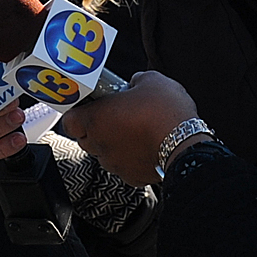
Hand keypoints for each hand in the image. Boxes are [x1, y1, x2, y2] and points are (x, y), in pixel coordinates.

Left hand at [58, 71, 197, 186]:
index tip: (91, 105)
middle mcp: (99, 144)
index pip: (70, 120)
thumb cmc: (164, 111)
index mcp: (96, 119)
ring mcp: (114, 163)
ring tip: (135, 131)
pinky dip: (131, 157)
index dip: (78, 112)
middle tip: (115, 114)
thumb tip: (134, 85)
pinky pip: (124, 165)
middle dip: (97, 127)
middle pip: (86, 137)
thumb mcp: (150, 80)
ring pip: (105, 153)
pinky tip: (146, 146)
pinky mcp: (131, 177)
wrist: (186, 143)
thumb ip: (133, 81)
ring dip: (114, 142)